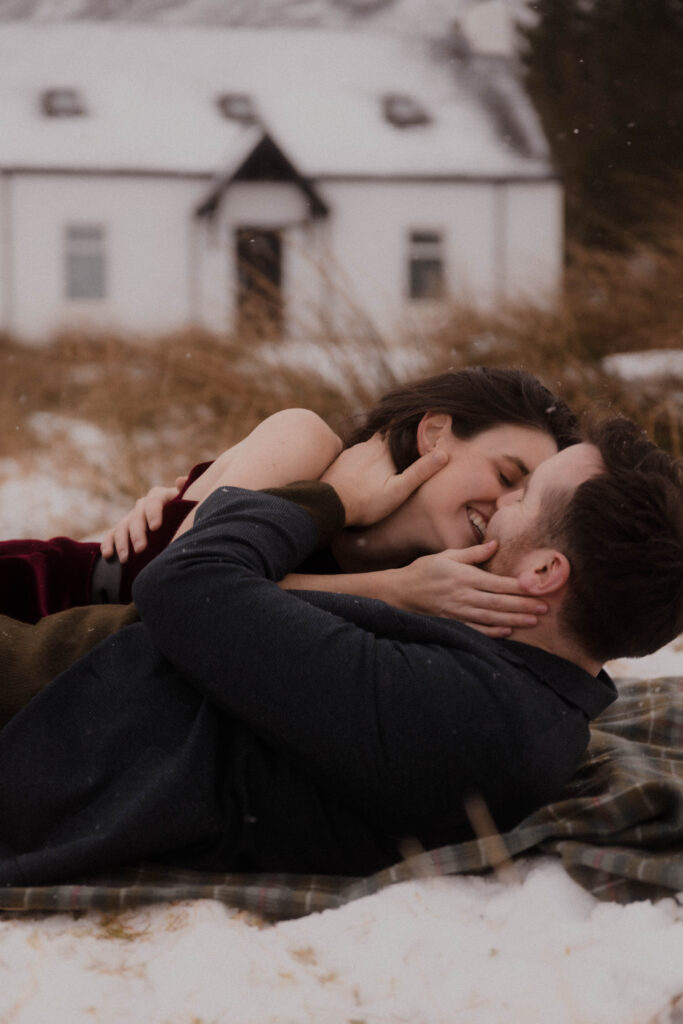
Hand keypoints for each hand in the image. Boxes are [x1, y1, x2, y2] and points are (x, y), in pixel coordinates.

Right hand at [100, 477, 186, 562]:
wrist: (179, 518)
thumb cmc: (187, 510)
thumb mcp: (189, 501)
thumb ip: (186, 492)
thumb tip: (180, 481)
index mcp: (159, 496)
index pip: (154, 501)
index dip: (154, 513)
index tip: (156, 527)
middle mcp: (143, 505)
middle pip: (137, 517)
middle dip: (137, 534)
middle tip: (140, 549)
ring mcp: (132, 517)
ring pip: (123, 527)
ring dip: (122, 543)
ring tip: (125, 559)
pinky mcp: (123, 529)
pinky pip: (112, 535)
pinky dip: (108, 544)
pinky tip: (108, 555)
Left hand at [321, 434, 447, 525]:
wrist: (329, 506)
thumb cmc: (367, 502)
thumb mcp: (399, 490)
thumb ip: (420, 472)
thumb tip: (443, 454)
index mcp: (384, 448)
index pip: (401, 429)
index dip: (412, 426)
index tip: (423, 421)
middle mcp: (367, 445)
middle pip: (385, 435)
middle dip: (395, 436)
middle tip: (405, 441)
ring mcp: (352, 452)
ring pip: (370, 444)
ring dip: (378, 448)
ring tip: (386, 459)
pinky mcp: (340, 461)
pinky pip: (356, 455)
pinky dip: (364, 458)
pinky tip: (365, 469)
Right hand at [389, 542, 547, 636]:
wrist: (401, 592)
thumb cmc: (425, 570)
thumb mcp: (447, 555)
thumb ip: (473, 553)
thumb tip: (495, 544)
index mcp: (465, 576)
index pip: (497, 583)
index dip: (518, 587)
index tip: (536, 588)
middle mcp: (464, 595)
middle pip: (499, 602)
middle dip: (523, 605)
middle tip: (544, 608)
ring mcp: (459, 611)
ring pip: (491, 617)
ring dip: (514, 619)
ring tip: (533, 620)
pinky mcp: (453, 622)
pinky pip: (476, 629)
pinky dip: (492, 632)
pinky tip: (508, 632)